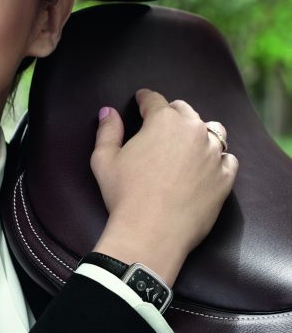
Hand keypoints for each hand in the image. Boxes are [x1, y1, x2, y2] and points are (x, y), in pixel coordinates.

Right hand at [90, 89, 237, 284]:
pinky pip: (228, 160)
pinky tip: (207, 168)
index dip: (145, 99)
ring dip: (199, 133)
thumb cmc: (124, 196)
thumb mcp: (104, 160)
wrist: (151, 233)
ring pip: (212, 131)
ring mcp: (213, 154)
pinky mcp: (225, 177)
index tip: (142, 99)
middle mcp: (193, 130)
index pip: (154, 100)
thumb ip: (107, 131)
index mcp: (163, 121)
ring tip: (189, 144)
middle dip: (172, 114)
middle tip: (162, 124)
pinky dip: (218, 160)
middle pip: (185, 111)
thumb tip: (108, 112)